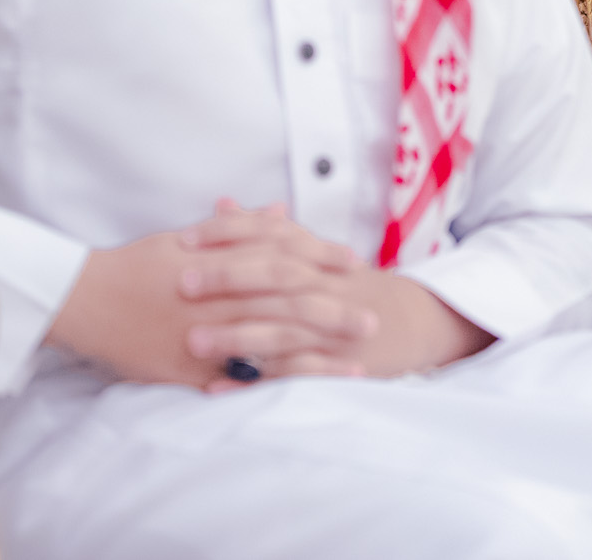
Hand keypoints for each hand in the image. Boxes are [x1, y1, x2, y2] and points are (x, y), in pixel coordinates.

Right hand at [46, 204, 370, 388]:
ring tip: (357, 355)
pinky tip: (309, 386)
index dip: (320, 259)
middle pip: (286, 302)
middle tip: (372, 316)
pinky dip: (279, 380)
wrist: (83, 300)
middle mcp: (217, 298)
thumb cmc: (136, 265)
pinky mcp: (192, 369)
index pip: (280, 257)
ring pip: (272, 341)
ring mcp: (205, 335)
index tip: (353, 264)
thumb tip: (283, 213)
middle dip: (333, 309)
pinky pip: (242, 377)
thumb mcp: (187, 238)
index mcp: (219, 261)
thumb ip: (240, 228)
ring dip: (319, 348)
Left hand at [179, 201, 493, 380]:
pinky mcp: (332, 365)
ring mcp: (330, 328)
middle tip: (183, 284)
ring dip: (238, 336)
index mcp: (314, 256)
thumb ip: (263, 229)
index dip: (228, 236)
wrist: (408, 320)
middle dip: (230, 280)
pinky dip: (255, 382)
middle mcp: (324, 287)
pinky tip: (218, 387)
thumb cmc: (346, 283)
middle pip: (277, 277)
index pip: (270, 235)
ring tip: (195, 341)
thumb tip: (220, 203)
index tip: (184, 241)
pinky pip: (290, 377)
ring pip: (283, 329)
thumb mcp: (310, 251)